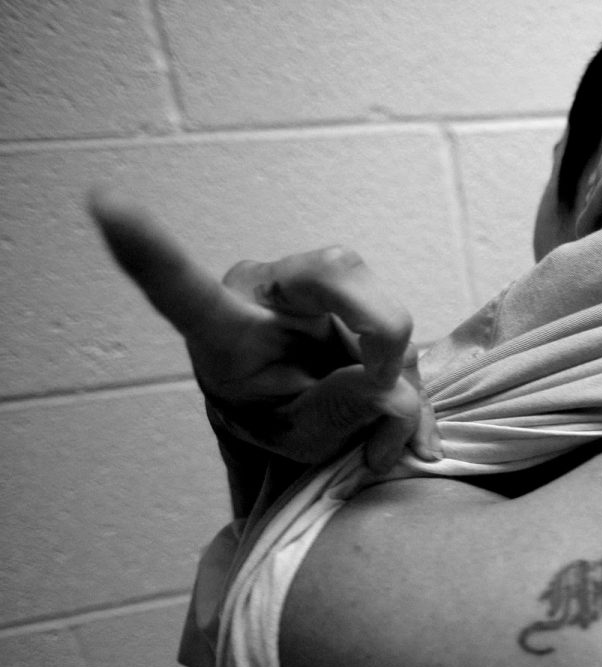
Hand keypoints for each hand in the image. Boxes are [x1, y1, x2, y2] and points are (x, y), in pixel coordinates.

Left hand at [89, 189, 440, 472]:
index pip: (185, 289)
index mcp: (224, 327)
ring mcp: (314, 286)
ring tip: (381, 444)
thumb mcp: (299, 440)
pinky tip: (407, 436)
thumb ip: (338, 414)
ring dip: (399, 377)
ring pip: (383, 308)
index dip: (150, 252)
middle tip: (383, 389)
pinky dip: (412, 385)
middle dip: (380, 333)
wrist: (306, 423)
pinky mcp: (354, 295)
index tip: (105, 203)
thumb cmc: (278, 423)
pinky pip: (399, 329)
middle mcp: (267, 289)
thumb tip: (389, 387)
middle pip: (335, 272)